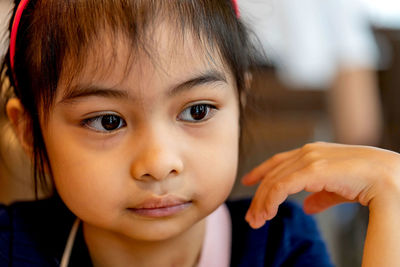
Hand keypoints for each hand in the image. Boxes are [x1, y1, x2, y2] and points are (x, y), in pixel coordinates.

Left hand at [242, 142, 399, 228]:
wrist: (387, 177)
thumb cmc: (366, 181)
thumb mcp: (337, 189)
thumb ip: (320, 196)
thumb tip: (308, 207)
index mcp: (312, 153)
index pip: (278, 161)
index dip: (261, 171)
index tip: (249, 181)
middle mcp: (307, 152)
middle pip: (272, 175)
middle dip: (259, 197)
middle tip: (252, 217)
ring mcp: (309, 158)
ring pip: (273, 182)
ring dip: (262, 203)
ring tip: (257, 221)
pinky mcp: (312, 169)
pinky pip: (282, 186)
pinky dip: (271, 201)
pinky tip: (268, 213)